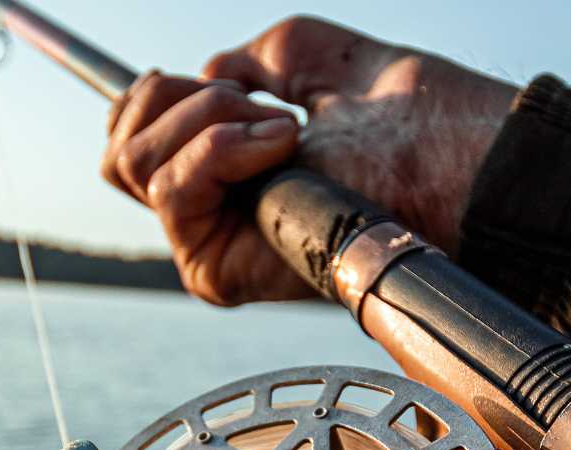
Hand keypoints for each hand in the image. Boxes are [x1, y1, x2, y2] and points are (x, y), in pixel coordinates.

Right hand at [100, 17, 516, 305]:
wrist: (453, 161)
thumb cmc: (406, 118)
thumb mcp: (306, 58)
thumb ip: (242, 66)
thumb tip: (199, 79)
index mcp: (224, 173)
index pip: (128, 135)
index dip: (154, 94)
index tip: (228, 81)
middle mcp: (209, 216)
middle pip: (117, 149)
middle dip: (183, 100)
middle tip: (270, 110)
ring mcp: (209, 245)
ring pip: (136, 163)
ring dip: (210, 119)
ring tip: (286, 132)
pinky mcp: (216, 270)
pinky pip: (171, 189)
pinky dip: (222, 147)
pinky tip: (284, 149)